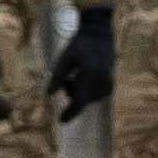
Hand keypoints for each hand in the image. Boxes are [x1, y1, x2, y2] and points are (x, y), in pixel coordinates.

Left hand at [50, 6, 117, 120]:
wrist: (99, 35)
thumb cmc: (79, 45)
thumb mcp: (65, 57)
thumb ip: (57, 76)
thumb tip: (47, 95)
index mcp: (91, 72)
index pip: (80, 98)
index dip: (70, 111)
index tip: (61, 121)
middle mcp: (103, 80)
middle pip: (81, 99)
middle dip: (70, 92)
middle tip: (68, 77)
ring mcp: (108, 84)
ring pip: (86, 99)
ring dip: (78, 91)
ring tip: (78, 73)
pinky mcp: (110, 87)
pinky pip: (92, 97)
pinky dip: (85, 91)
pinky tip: (85, 77)